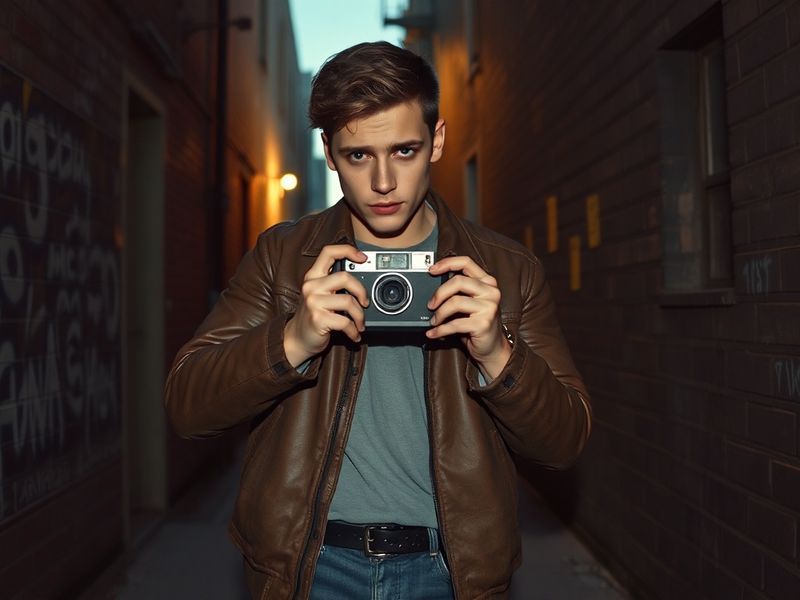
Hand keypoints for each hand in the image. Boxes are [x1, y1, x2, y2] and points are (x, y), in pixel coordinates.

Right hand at [283, 245, 368, 366]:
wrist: (297, 339)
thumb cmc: (313, 317)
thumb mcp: (320, 295)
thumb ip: (334, 285)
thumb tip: (362, 283)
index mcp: (313, 277)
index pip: (329, 252)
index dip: (348, 250)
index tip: (363, 258)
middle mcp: (311, 286)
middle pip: (345, 277)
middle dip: (361, 291)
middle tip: (365, 302)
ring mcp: (313, 302)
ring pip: (349, 301)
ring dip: (360, 316)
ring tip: (360, 323)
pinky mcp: (318, 319)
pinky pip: (345, 322)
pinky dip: (354, 330)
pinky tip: (354, 334)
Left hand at [426, 256, 511, 379]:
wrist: (492, 347)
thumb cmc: (477, 323)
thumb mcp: (470, 302)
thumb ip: (458, 291)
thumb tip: (433, 287)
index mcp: (487, 282)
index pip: (466, 262)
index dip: (447, 263)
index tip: (431, 270)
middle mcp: (490, 291)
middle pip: (458, 281)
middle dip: (439, 293)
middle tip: (431, 305)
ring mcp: (489, 307)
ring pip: (455, 302)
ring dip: (439, 313)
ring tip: (434, 321)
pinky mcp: (483, 324)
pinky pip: (455, 324)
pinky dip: (440, 330)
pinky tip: (434, 333)